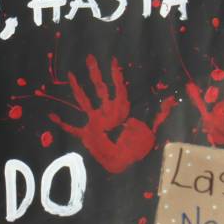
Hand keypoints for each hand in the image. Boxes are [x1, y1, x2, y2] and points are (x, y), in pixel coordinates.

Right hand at [49, 55, 175, 173]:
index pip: (118, 88)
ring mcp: (95, 123)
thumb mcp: (151, 130)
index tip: (113, 60)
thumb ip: (160, 116)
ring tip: (71, 75)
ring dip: (78, 88)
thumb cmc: (138, 150)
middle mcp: (107, 113)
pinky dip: (61, 122)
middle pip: (99, 88)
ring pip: (84, 101)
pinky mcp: (87, 135)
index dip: (116, 74)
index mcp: (121, 111)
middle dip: (95, 73)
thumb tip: (172, 101)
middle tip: (90, 57)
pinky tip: (51, 115)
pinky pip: (72, 127)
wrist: (125, 167)